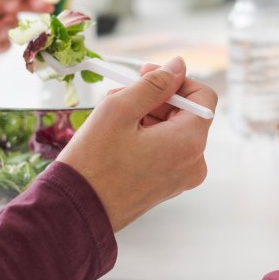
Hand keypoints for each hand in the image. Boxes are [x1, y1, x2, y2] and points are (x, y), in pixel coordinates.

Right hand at [57, 57, 215, 231]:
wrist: (75, 213)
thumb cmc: (94, 162)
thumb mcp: (120, 109)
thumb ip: (154, 83)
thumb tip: (178, 66)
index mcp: (189, 143)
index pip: (203, 96)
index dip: (176, 80)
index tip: (147, 75)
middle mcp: (194, 163)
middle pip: (186, 113)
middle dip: (155, 99)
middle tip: (120, 95)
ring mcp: (181, 178)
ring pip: (172, 131)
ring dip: (146, 116)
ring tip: (111, 119)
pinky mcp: (166, 187)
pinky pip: (164, 150)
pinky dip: (145, 137)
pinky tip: (116, 137)